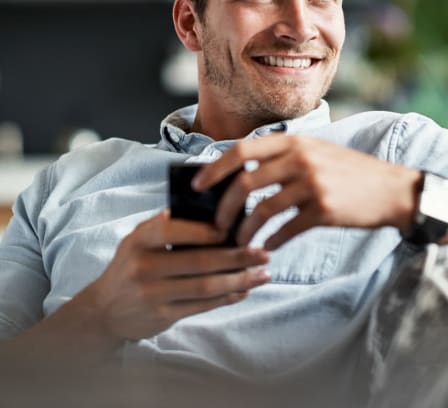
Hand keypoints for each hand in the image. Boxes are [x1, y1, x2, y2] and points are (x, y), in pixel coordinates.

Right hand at [81, 211, 269, 342]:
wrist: (104, 310)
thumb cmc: (132, 265)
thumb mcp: (139, 239)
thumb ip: (167, 225)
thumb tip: (211, 211)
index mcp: (140, 240)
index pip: (173, 229)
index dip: (205, 230)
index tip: (233, 227)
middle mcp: (144, 266)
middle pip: (199, 261)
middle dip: (236, 257)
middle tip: (262, 253)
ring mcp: (152, 294)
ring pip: (205, 286)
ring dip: (239, 280)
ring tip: (262, 274)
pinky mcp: (162, 316)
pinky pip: (202, 305)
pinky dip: (227, 297)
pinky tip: (244, 290)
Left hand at [192, 135, 422, 249]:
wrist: (392, 190)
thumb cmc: (350, 172)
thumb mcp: (318, 151)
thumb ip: (285, 157)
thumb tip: (243, 174)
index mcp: (294, 142)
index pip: (242, 150)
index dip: (215, 168)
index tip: (198, 186)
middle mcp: (300, 159)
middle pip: (245, 182)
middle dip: (224, 207)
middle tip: (216, 225)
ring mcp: (312, 184)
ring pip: (262, 209)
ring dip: (245, 230)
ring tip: (239, 242)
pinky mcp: (323, 210)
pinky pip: (285, 229)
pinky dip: (270, 241)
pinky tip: (266, 247)